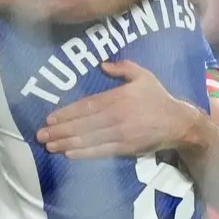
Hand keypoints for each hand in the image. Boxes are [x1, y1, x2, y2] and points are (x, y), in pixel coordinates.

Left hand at [36, 60, 197, 158]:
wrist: (177, 123)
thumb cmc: (157, 98)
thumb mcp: (143, 76)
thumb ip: (123, 68)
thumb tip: (102, 64)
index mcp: (118, 98)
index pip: (87, 106)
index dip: (67, 113)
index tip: (50, 118)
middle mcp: (117, 116)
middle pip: (83, 124)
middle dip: (60, 130)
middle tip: (40, 135)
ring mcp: (121, 134)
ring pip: (89, 139)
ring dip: (67, 143)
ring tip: (49, 146)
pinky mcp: (125, 148)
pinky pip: (101, 151)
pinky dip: (84, 154)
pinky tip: (69, 154)